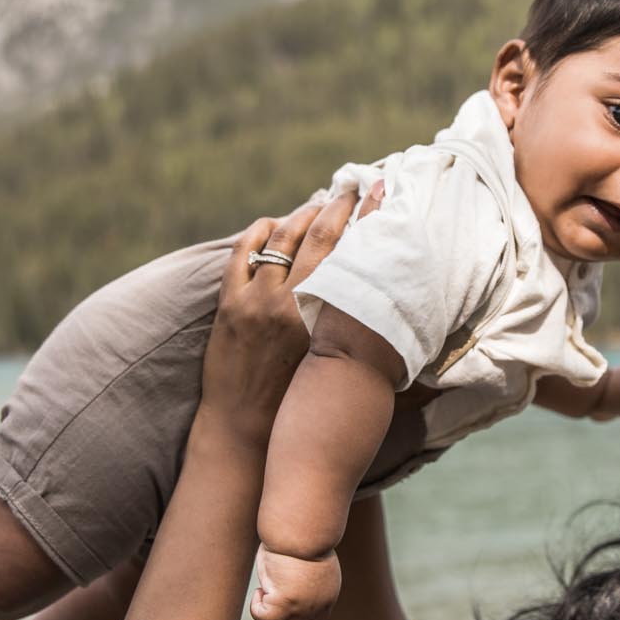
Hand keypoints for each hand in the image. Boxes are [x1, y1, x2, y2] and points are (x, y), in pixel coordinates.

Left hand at [202, 185, 380, 436]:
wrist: (245, 429)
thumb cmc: (301, 404)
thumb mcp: (339, 362)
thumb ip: (360, 328)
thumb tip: (390, 304)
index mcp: (327, 318)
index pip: (352, 252)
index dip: (368, 216)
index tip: (380, 192)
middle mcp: (293, 303)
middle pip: (319, 235)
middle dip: (337, 206)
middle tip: (351, 190)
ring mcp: (256, 300)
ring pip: (282, 237)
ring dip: (301, 215)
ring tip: (316, 207)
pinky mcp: (229, 303)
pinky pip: (244, 251)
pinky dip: (260, 232)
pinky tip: (272, 226)